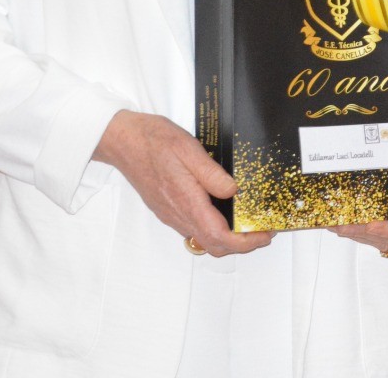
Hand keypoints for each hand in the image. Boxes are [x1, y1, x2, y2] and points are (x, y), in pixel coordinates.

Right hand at [93, 110, 273, 256]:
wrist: (122, 141)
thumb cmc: (153, 141)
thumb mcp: (188, 149)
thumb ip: (213, 174)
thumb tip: (234, 191)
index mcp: (187, 201)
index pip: (220, 237)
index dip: (246, 242)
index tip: (265, 234)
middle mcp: (178, 214)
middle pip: (213, 245)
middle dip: (241, 244)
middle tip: (261, 230)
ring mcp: (171, 214)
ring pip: (203, 239)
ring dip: (227, 238)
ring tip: (247, 221)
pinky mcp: (167, 209)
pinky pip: (193, 228)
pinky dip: (213, 229)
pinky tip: (223, 211)